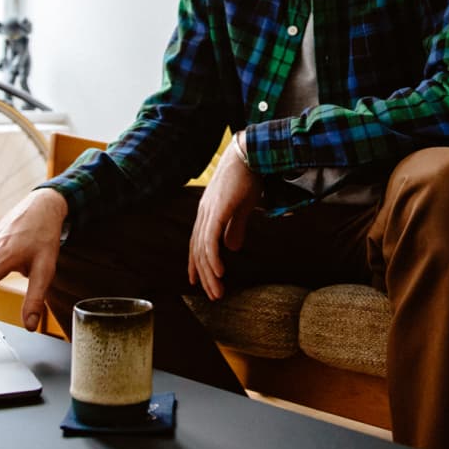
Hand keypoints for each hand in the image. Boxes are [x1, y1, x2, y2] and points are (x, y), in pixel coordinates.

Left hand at [188, 133, 261, 300]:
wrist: (251, 153)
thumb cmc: (248, 176)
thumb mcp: (242, 207)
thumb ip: (235, 226)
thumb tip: (232, 247)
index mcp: (208, 212)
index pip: (197, 243)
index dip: (197, 264)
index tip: (200, 282)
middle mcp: (204, 213)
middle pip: (198, 251)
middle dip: (205, 276)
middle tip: (214, 295)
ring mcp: (209, 211)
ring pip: (204, 250)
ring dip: (210, 274)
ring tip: (218, 292)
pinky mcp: (218, 210)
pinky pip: (211, 240)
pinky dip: (214, 258)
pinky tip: (219, 273)